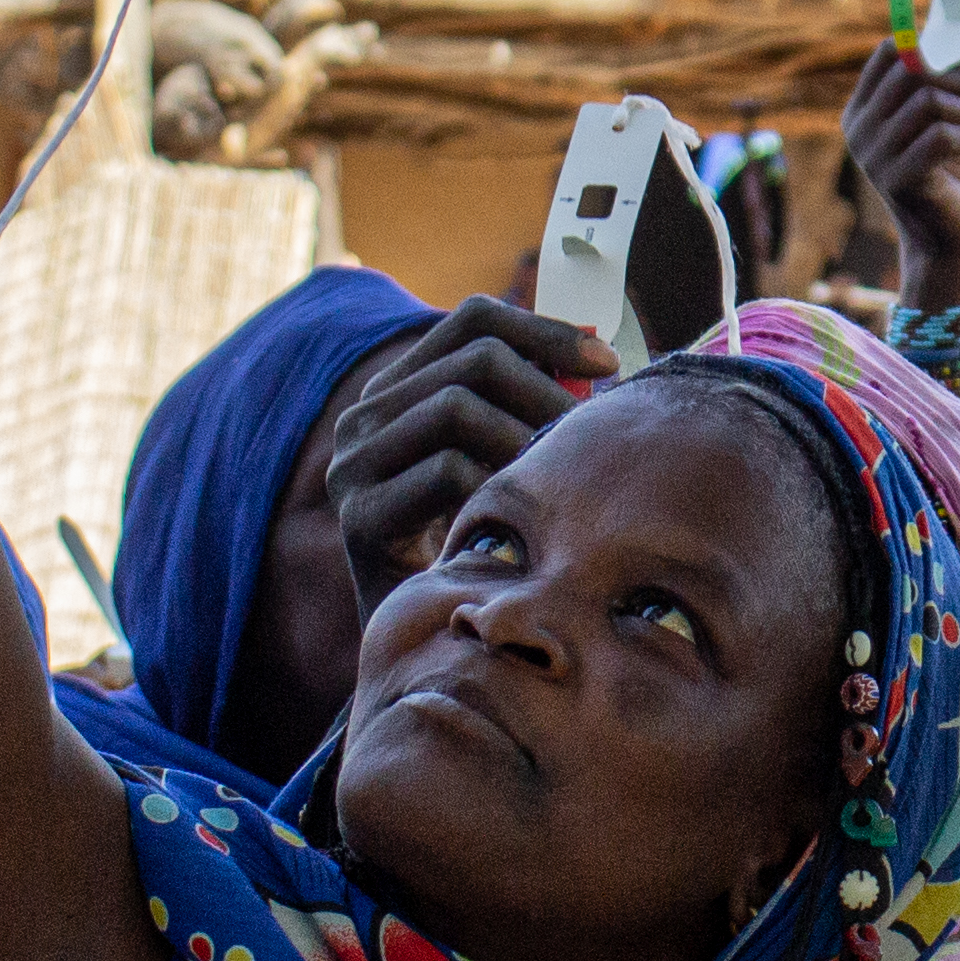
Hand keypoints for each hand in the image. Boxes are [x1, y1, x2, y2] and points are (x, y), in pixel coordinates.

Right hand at [318, 300, 608, 607]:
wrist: (428, 641)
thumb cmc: (482, 543)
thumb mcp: (505, 461)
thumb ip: (533, 404)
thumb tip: (598, 354)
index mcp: (398, 389)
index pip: (472, 319)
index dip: (545, 330)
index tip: (606, 363)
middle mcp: (364, 418)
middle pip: (474, 361)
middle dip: (549, 391)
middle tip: (592, 434)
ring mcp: (353, 466)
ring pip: (457, 409)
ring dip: (527, 439)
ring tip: (559, 477)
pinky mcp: (359, 517)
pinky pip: (447, 472)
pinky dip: (499, 486)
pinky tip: (525, 518)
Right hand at [840, 42, 959, 310]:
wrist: (945, 237)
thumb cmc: (946, 174)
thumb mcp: (943, 120)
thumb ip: (946, 78)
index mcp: (862, 110)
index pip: (889, 53)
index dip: (931, 49)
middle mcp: (858, 130)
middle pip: (912, 72)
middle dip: (959, 81)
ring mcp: (873, 156)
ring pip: (929, 102)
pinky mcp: (897, 180)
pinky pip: (940, 136)